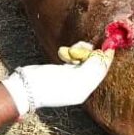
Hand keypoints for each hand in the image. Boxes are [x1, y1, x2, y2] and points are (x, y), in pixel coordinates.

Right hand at [0, 49, 114, 116]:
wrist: (24, 88)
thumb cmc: (47, 84)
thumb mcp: (73, 78)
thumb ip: (90, 68)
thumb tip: (102, 58)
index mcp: (84, 91)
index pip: (100, 72)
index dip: (106, 58)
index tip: (109, 44)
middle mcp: (79, 86)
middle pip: (93, 65)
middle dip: (90, 53)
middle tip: (82, 45)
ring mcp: (70, 79)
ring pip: (83, 60)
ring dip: (79, 51)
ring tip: (70, 49)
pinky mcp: (61, 72)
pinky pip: (73, 59)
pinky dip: (71, 53)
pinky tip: (64, 52)